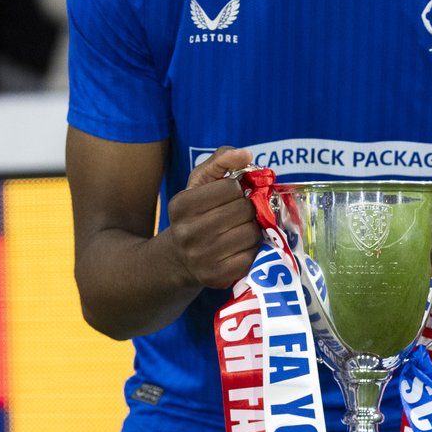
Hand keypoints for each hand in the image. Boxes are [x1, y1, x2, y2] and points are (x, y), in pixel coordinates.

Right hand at [167, 146, 262, 287]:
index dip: (237, 189)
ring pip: (251, 233)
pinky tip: (239, 246)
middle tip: (239, 212)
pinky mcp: (217, 277)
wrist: (178, 258)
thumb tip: (245, 154)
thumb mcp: (200, 183)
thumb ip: (221, 160)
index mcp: (181, 205)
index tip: (231, 195)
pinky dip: (252, 249)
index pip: (231, 188)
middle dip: (247, 208)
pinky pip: (252, 256)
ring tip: (240, 228)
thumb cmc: (194, 214)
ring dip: (253, 228)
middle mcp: (188, 233)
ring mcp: (202, 258)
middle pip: (243, 210)